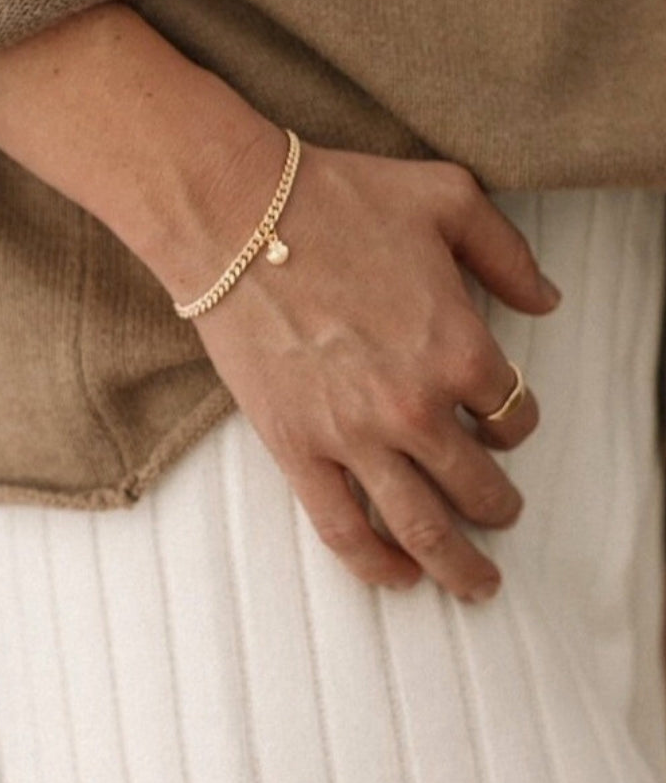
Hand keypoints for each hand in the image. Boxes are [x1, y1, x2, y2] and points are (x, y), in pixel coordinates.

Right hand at [181, 133, 558, 602]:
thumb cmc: (337, 200)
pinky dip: (374, 565)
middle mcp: (414, 406)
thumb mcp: (447, 198)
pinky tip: (397, 579)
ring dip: (457, 564)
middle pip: (477, 485)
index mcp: (459, 347)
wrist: (237, 218)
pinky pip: (341, 529)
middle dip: (500, 509)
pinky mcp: (296, 449)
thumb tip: (546, 300)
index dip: (519, 423)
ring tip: (476, 585)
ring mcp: (353, 436)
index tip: (505, 423)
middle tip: (504, 518)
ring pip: (420, 525)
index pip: (513, 412)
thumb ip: (508, 254)